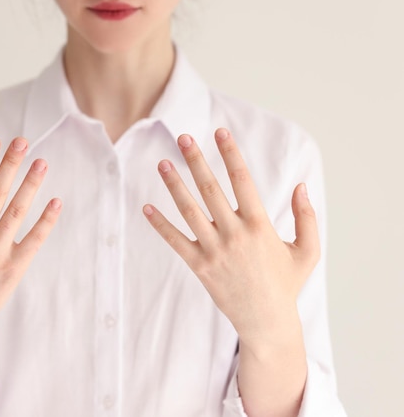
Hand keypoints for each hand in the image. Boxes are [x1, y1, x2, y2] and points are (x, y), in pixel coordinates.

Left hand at [143, 128, 319, 345]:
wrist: (265, 321)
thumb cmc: (286, 284)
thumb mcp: (307, 251)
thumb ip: (306, 217)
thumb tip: (301, 186)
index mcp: (260, 226)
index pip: (242, 180)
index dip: (230, 154)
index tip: (220, 132)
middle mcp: (234, 234)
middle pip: (210, 189)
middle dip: (196, 161)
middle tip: (182, 137)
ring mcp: (215, 250)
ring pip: (189, 211)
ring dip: (174, 186)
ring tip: (162, 164)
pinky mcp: (200, 267)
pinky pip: (176, 242)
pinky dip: (160, 225)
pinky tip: (146, 208)